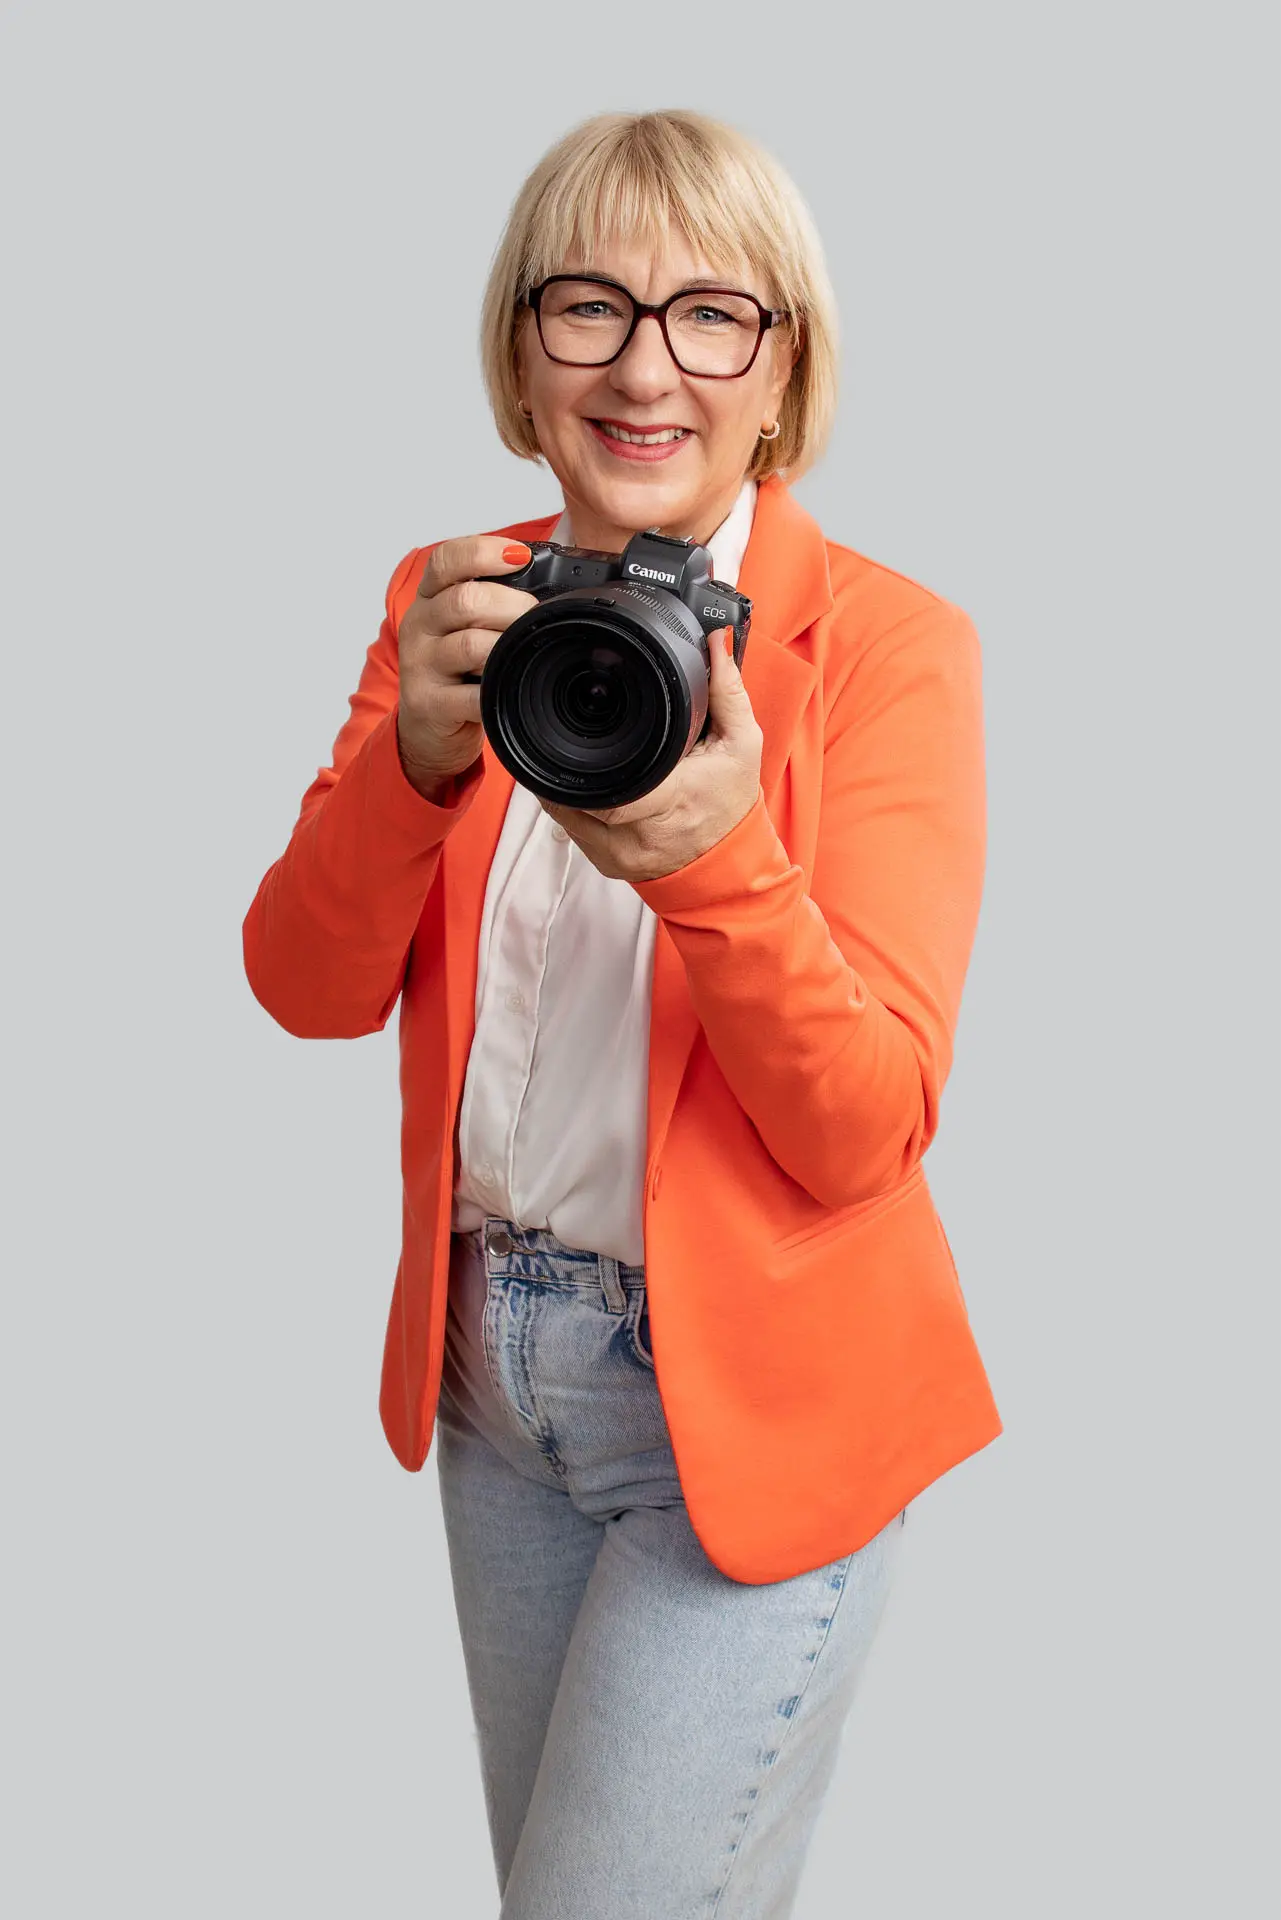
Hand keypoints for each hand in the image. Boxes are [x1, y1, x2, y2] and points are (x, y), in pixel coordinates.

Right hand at [396, 534, 537, 796]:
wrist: (426, 729)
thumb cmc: (456, 672)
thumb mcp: (463, 628)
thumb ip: (492, 602)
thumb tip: (553, 584)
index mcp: (428, 598)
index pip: (446, 560)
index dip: (483, 551)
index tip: (521, 556)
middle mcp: (419, 625)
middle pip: (465, 600)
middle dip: (512, 605)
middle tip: (535, 618)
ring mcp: (421, 665)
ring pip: (469, 645)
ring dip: (508, 646)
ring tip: (525, 653)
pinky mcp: (429, 704)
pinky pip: (471, 695)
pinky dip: (498, 691)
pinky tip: (510, 688)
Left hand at [538, 628, 764, 882]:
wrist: (728, 866)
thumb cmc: (732, 806)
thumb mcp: (741, 744)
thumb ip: (727, 692)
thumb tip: (716, 643)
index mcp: (670, 801)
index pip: (614, 788)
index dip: (589, 760)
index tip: (584, 735)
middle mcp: (638, 833)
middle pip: (579, 795)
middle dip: (572, 762)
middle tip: (575, 735)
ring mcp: (617, 854)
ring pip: (566, 813)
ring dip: (567, 782)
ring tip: (578, 757)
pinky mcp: (605, 864)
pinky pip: (570, 831)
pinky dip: (573, 805)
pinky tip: (584, 786)